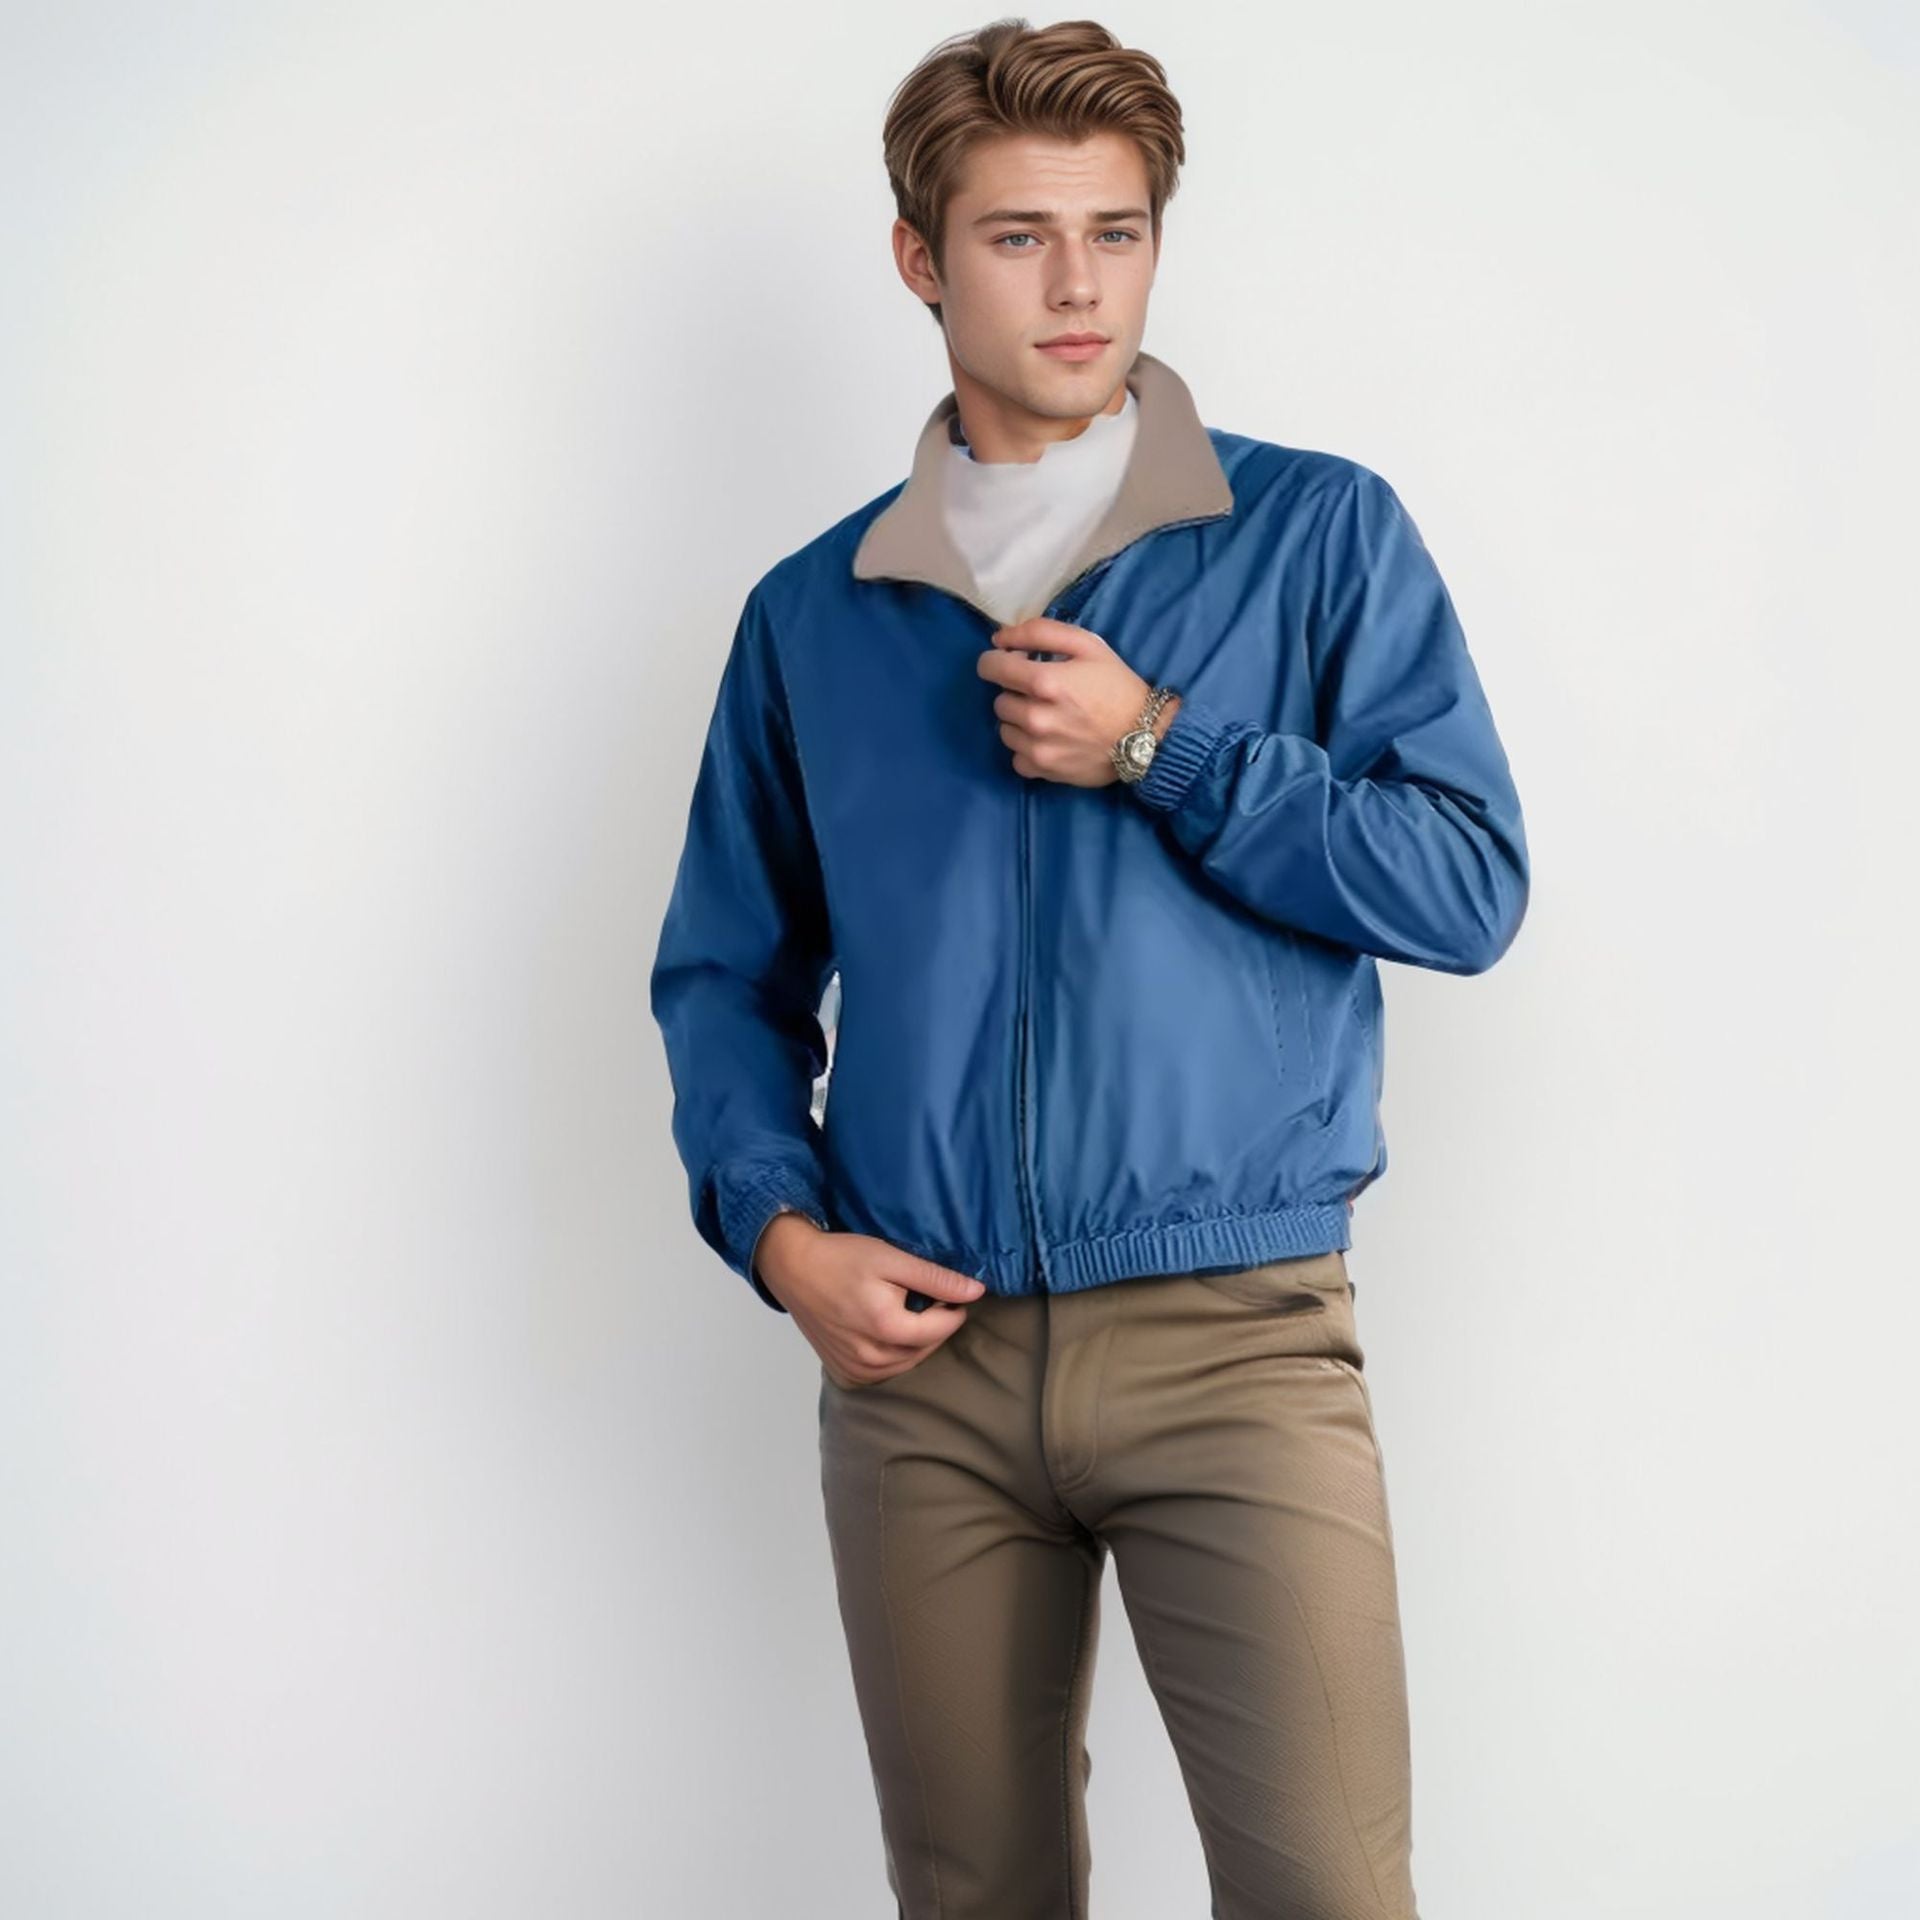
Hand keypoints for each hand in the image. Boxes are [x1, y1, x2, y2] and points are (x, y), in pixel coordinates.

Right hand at [758, 1215, 985, 1387]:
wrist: (793, 1268)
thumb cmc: (841, 1258)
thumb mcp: (891, 1258)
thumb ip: (935, 1278)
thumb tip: (976, 1292)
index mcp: (886, 1328)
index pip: (943, 1328)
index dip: (953, 1308)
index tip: (949, 1290)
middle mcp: (871, 1358)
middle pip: (926, 1348)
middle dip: (935, 1325)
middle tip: (928, 1298)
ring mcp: (856, 1370)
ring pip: (907, 1363)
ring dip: (916, 1341)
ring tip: (906, 1311)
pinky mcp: (845, 1373)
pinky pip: (885, 1371)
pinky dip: (894, 1354)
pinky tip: (886, 1330)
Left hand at [976, 617, 1179, 786]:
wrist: (1147, 735)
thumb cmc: (1117, 685)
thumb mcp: (1088, 644)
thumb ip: (1040, 633)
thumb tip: (999, 639)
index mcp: (1044, 681)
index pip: (990, 667)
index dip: (997, 660)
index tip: (1013, 663)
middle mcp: (1035, 717)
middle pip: (999, 700)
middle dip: (1016, 692)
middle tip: (1043, 693)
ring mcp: (1037, 747)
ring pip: (1004, 729)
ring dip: (1019, 722)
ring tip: (1047, 717)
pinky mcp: (1043, 770)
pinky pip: (1016, 757)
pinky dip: (1027, 749)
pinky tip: (1048, 741)